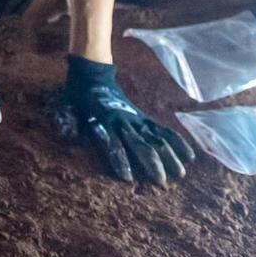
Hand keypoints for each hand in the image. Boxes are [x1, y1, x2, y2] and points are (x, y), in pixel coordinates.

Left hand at [53, 56, 193, 183]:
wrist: (92, 73)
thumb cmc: (76, 96)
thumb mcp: (66, 108)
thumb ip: (67, 122)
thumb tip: (68, 136)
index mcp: (102, 121)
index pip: (112, 144)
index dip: (119, 160)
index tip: (128, 178)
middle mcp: (122, 121)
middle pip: (139, 144)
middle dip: (151, 163)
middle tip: (161, 182)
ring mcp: (135, 119)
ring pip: (155, 138)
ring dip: (168, 156)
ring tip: (179, 174)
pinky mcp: (142, 117)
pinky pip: (162, 130)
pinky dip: (175, 141)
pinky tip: (189, 155)